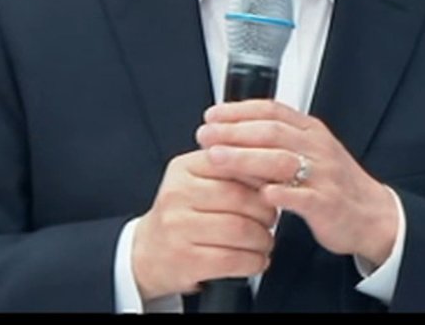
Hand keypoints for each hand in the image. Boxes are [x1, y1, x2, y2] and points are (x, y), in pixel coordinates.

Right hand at [130, 149, 279, 299]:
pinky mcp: (185, 260)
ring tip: (264, 241)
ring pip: (241, 230)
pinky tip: (255, 260)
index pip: (234, 163)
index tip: (277, 187)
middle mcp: (177, 194)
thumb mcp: (197, 182)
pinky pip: (233, 259)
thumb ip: (230, 170)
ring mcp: (178, 228)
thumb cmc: (183, 215)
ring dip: (263, 240)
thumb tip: (276, 169)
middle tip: (271, 219)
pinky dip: (254, 262)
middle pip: (241, 199)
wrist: (147, 252)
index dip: (264, 176)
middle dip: (267, 212)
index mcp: (184, 168)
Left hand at [197, 100, 398, 266]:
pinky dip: (279, 193)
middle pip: (271, 131)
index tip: (212, 115)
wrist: (373, 215)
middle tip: (205, 135)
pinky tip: (258, 193)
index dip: (239, 110)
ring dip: (246, 158)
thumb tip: (230, 136)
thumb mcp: (308, 153)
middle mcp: (317, 148)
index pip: (271, 111)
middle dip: (234, 131)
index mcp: (310, 132)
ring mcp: (323, 175)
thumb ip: (274, 144)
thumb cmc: (334, 184)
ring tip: (217, 158)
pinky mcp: (327, 203)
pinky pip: (302, 196)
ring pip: (281, 160)